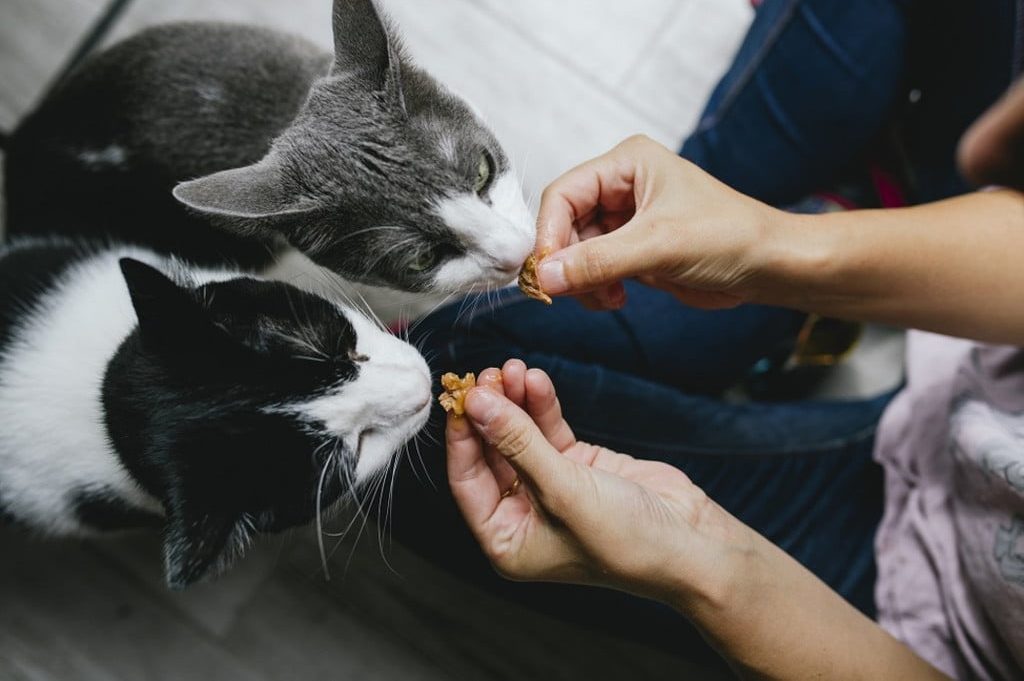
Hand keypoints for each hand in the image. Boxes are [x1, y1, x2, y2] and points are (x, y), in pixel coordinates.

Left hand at [445, 359, 753, 605]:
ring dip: (516, 401)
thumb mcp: (562, 490)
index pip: (468, 480)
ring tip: (514, 368)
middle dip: (491, 412)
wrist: (690, 542)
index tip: (461, 397)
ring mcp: (550, 487)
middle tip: (489, 374)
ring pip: (520, 436)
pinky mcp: (578, 466)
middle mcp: (523, 515)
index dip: (462, 436)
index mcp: (507, 539)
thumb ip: (517, 442)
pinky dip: (542, 406)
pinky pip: (549, 430)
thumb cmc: (625, 540)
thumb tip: (478, 404)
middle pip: (492, 452)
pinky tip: (536, 380)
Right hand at [534, 135, 781, 309]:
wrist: (769, 266)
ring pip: (576, 251)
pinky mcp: (633, 249)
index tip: (545, 271)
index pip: (563, 194)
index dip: (549, 233)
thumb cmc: (731, 236)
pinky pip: (594, 269)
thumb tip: (545, 276)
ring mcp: (626, 219)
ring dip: (582, 280)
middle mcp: (622, 187)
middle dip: (566, 262)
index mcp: (627, 163)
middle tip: (570, 291)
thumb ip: (598, 261)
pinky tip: (616, 298)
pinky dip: (596, 288)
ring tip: (607, 297)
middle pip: (564, 224)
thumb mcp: (658, 246)